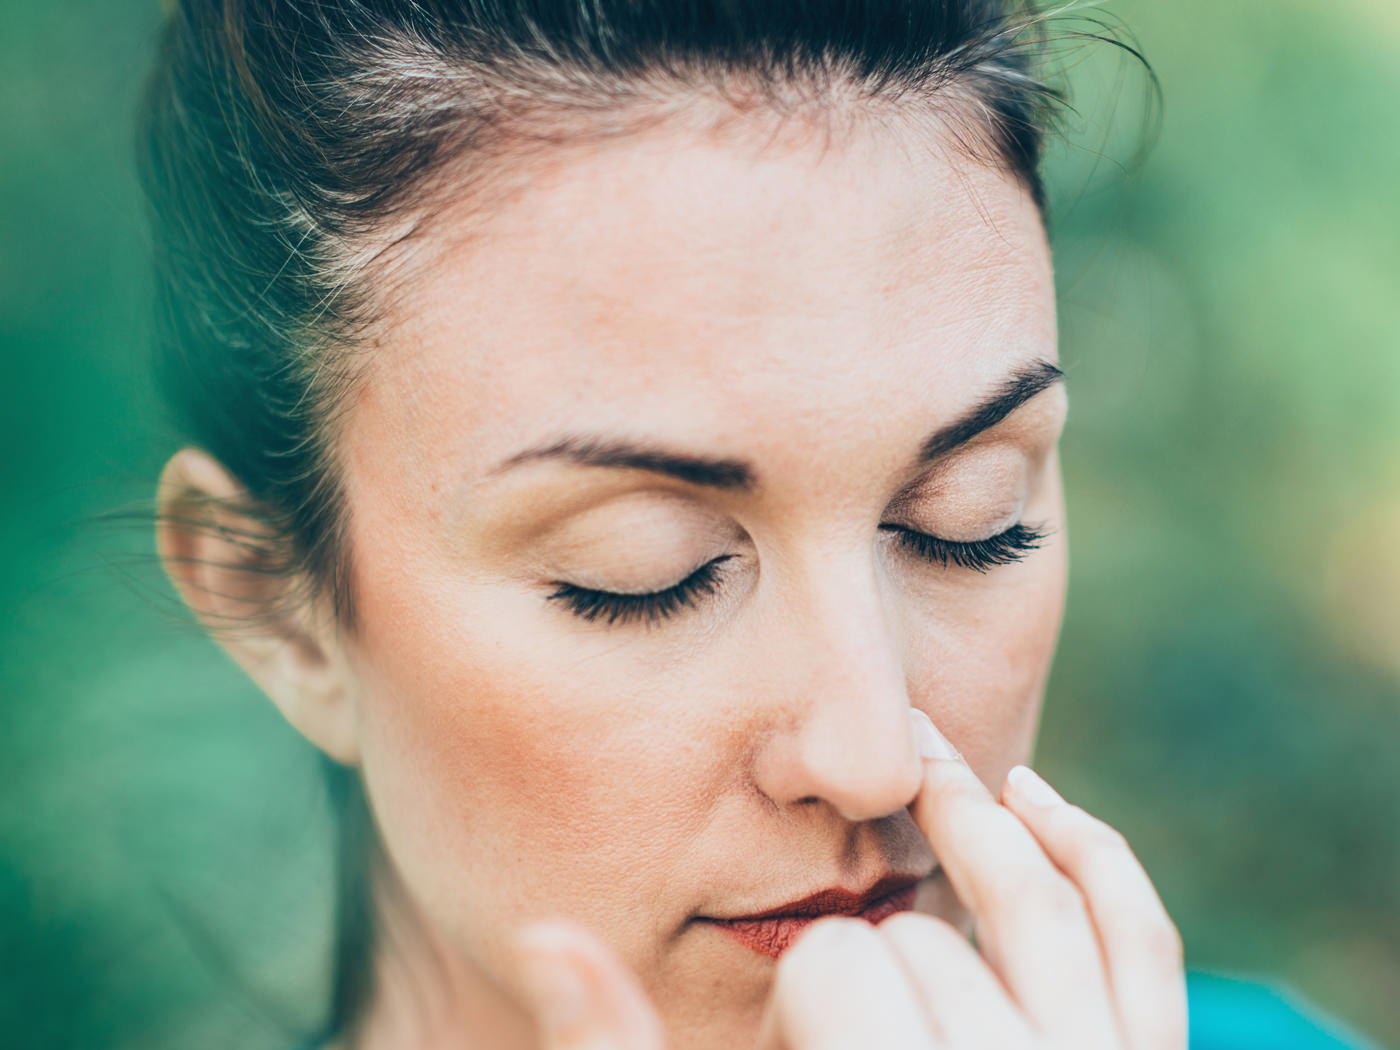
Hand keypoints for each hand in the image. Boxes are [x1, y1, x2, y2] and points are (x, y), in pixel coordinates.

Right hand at [512, 710, 1185, 1049]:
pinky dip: (1094, 853)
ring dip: (977, 821)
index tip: (800, 1047)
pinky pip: (1141, 939)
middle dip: (872, 957)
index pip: (834, 976)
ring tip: (927, 765)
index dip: (800, 995)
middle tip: (847, 997)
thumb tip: (553, 936)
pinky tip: (1029, 798)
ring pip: (1039, 907)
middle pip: (925, 951)